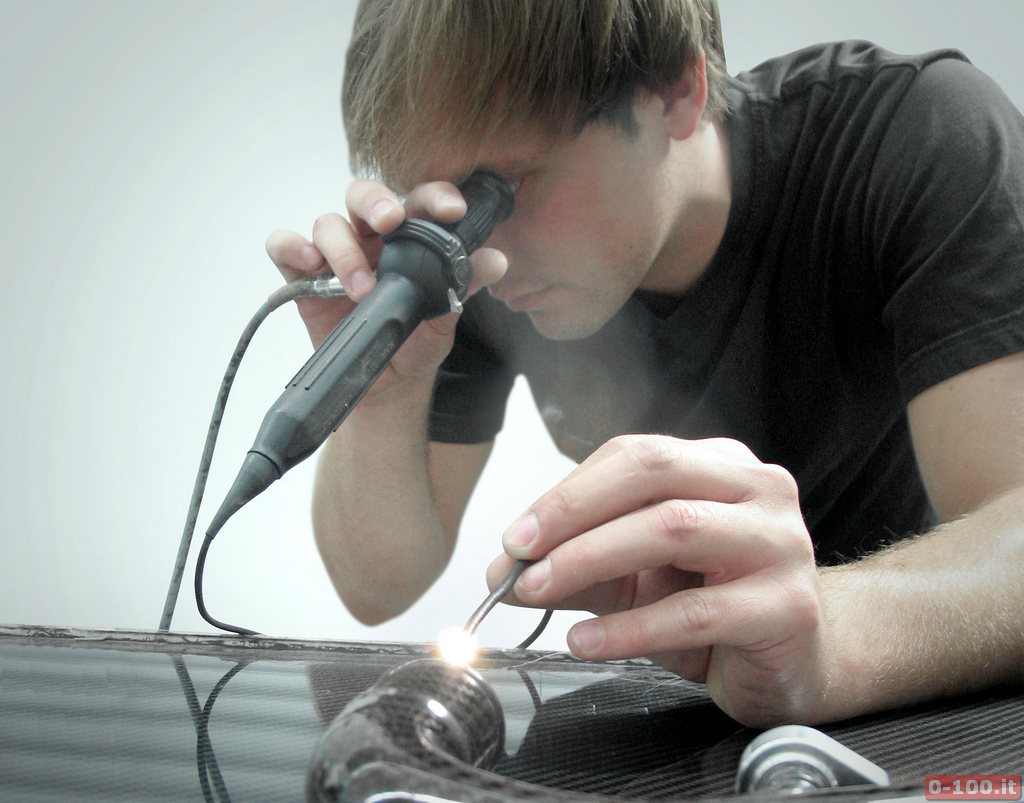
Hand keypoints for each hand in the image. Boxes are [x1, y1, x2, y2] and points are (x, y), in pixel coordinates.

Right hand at [265, 179, 507, 398]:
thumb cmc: (418, 338)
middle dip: (377, 203)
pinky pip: (284, 246)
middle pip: (363, 195)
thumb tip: (497, 260)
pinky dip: (291, 246)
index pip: (418, 200)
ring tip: (361, 287)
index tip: (453, 210)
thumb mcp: (447, 314)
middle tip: (392, 221)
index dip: (434, 196)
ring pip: (328, 224)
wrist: (390, 383)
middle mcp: (370, 237)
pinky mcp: (304, 277)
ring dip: (343, 250)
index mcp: (409, 235)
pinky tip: (308, 263)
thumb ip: (466, 283)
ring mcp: (336, 254)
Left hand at [487, 434, 831, 726]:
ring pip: (674, 528)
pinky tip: (586, 641)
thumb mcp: (637, 579)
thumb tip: (504, 572)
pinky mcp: (788, 606)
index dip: (567, 493)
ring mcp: (779, 542)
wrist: (798, 664)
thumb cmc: (715, 607)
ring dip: (591, 558)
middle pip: (654, 473)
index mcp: (719, 465)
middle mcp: (757, 488)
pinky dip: (629, 627)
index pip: (633, 456)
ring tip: (538, 591)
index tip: (516, 536)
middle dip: (573, 512)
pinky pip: (695, 611)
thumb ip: (579, 566)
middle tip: (519, 556)